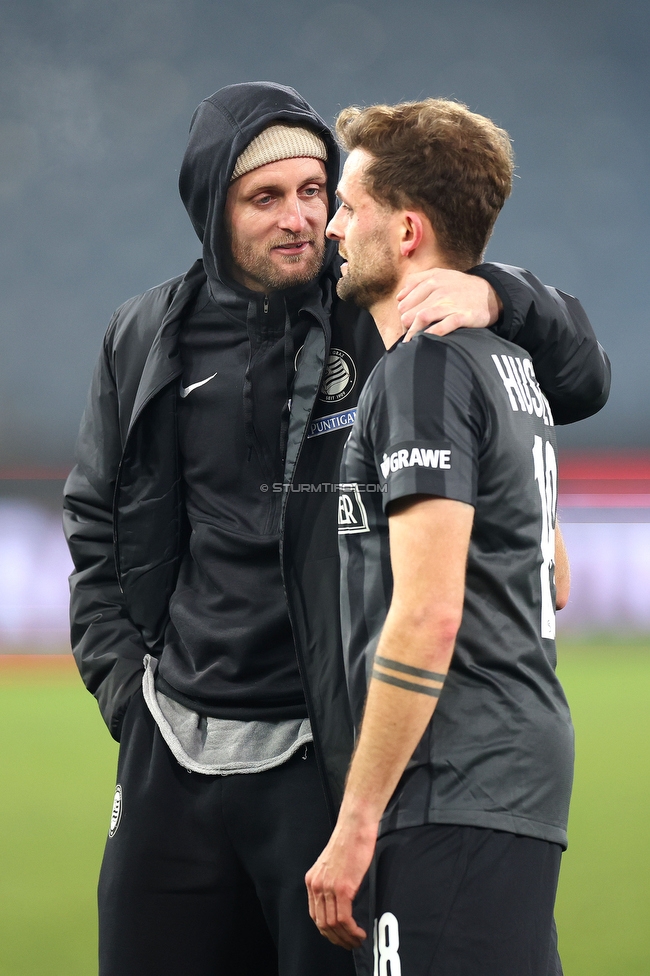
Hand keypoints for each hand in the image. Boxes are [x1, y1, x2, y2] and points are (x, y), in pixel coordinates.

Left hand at [305, 810, 377, 949]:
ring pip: (333, 924)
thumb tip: (341, 900)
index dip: (327, 931)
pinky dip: (352, 930)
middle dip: (336, 939)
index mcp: (312, 880)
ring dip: (346, 938)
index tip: (340, 936)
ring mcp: (329, 887)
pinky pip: (344, 918)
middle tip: (350, 944)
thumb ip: (332, 881)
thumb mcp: (333, 864)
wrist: (355, 824)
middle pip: (322, 924)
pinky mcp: (343, 888)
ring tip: (357, 940)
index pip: (315, 915)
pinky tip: (359, 932)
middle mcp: (316, 885)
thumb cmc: (349, 840)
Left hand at [397, 268, 502, 341]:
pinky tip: (427, 339)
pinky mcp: (462, 316)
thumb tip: (399, 297)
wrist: (492, 293)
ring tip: (411, 343)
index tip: (406, 324)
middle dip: (406, 327)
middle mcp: (439, 290)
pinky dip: (432, 334)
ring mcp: (450, 303)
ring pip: (422, 317)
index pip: (404, 302)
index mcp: (432, 281)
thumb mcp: (441, 275)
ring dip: (413, 332)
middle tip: (408, 335)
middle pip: (409, 312)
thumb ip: (418, 281)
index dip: (403, 315)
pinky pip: (443, 326)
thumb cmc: (462, 287)